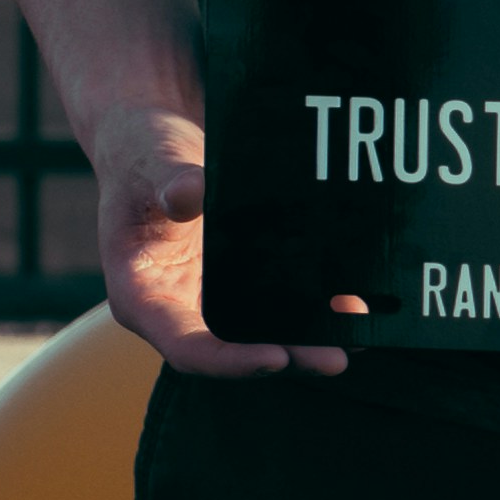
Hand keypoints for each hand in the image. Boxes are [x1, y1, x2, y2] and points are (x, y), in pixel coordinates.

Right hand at [96, 110, 354, 378]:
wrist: (156, 139)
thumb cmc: (141, 153)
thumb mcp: (147, 161)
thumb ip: (167, 182)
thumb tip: (190, 195)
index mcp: (141, 296)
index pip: (185, 346)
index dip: (229, 360)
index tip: (275, 357)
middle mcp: (178, 307)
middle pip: (232, 349)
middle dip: (285, 356)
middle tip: (334, 359)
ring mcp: (211, 296)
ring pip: (260, 332)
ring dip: (307, 338)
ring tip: (358, 336)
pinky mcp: (239, 279)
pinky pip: (276, 300)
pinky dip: (312, 304)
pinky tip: (353, 302)